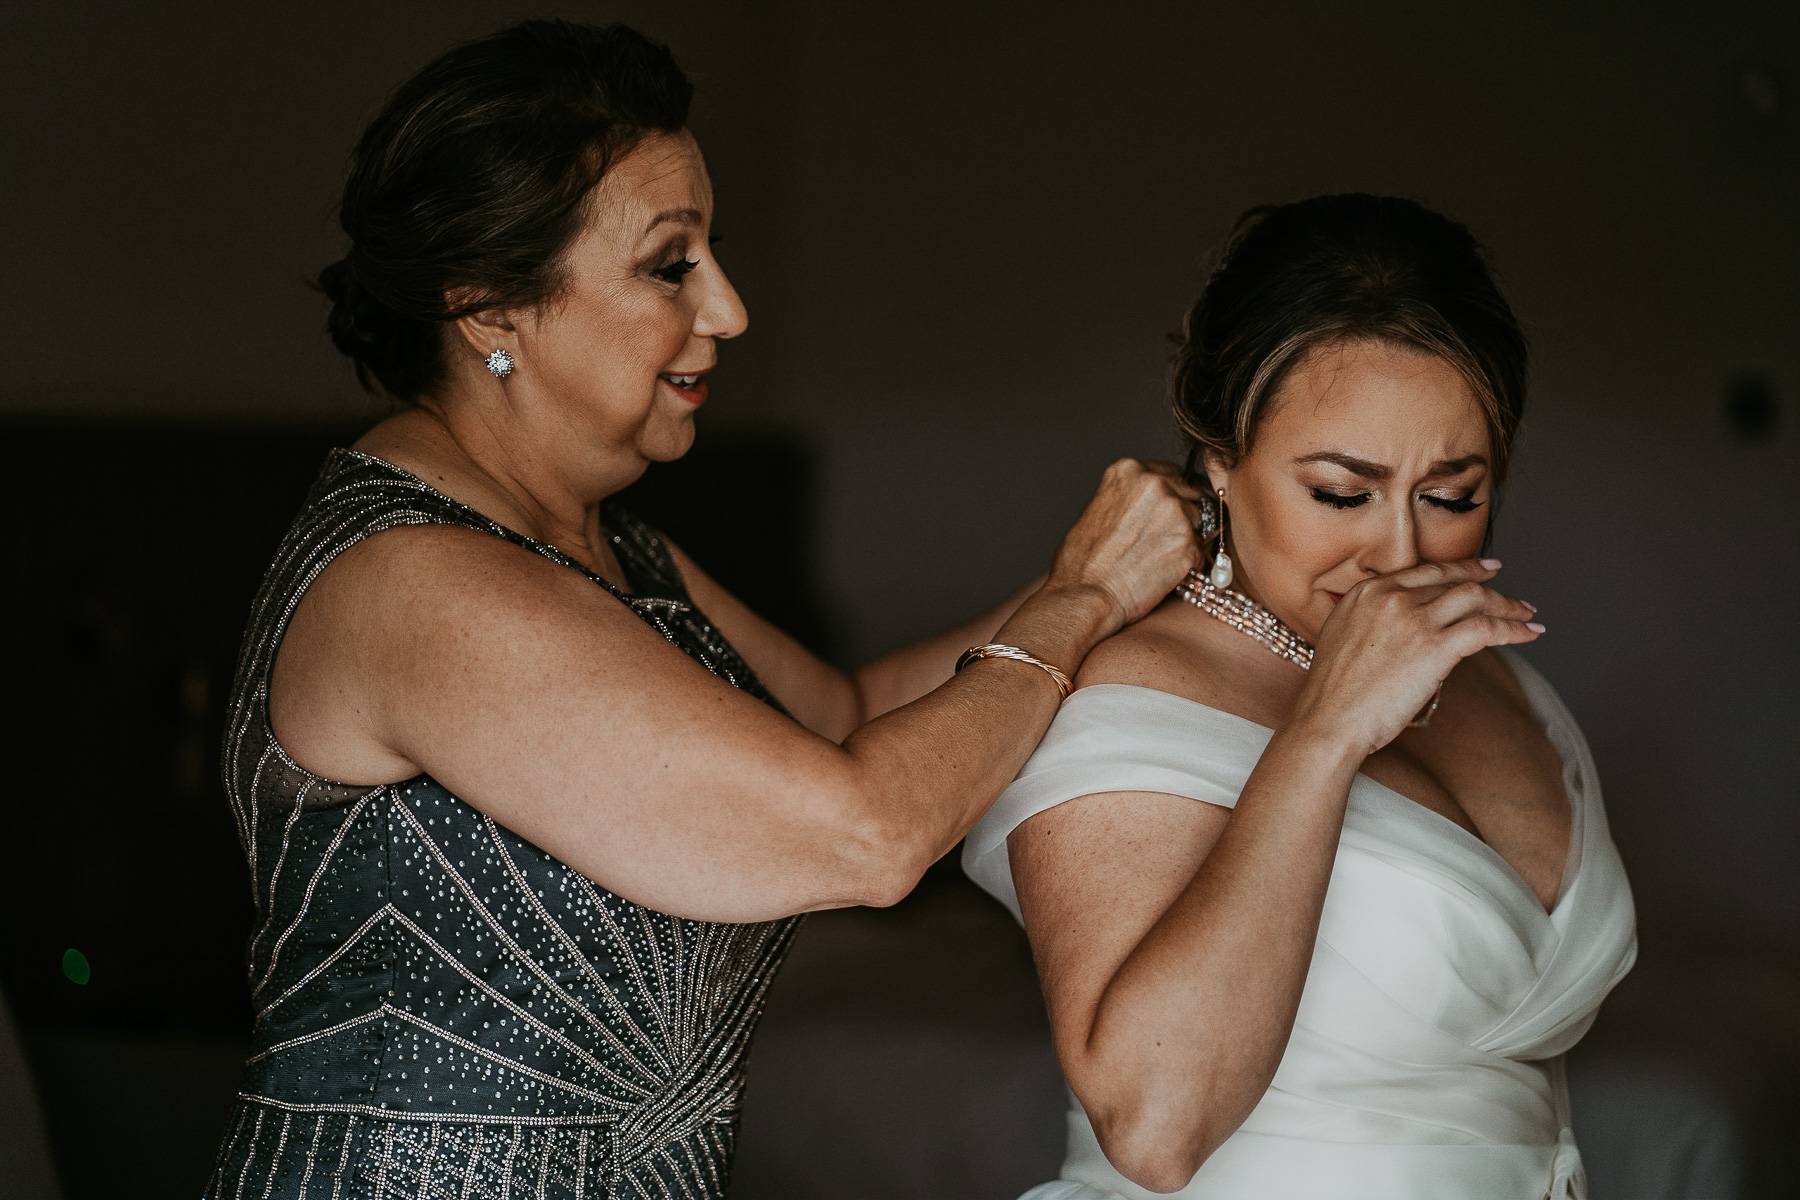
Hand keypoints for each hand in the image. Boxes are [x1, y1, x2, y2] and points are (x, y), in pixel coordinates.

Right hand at [1046, 459, 1203, 632]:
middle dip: (1181, 514)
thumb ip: (1128, 496)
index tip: (1164, 511)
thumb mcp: (1097, 507)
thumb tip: (1150, 503)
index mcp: (1130, 470)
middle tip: (1160, 539)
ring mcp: (1175, 513)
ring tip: (1156, 559)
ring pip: (1198, 522)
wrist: (1085, 596)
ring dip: (1186, 538)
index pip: (1171, 472)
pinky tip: (1162, 573)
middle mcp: (1156, 484)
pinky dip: (1187, 563)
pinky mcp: (1188, 544)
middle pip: (1189, 493)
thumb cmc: (1082, 561)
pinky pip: (1200, 551)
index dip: (1170, 494)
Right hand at [1293, 559, 1541, 754]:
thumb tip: (1405, 630)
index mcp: (1367, 591)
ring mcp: (1415, 618)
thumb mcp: (1342, 636)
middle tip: (1510, 589)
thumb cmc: (1333, 692)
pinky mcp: (1436, 645)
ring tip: (1528, 614)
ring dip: (1508, 605)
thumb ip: (1372, 621)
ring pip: (1476, 599)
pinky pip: (1487, 628)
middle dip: (1489, 584)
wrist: (1329, 717)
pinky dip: (1514, 629)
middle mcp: (1392, 596)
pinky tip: (1530, 633)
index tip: (1481, 569)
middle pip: (1455, 581)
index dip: (1459, 568)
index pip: (1426, 572)